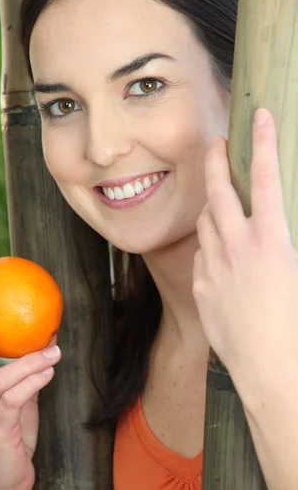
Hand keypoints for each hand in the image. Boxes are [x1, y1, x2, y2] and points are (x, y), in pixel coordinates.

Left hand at [192, 108, 297, 399]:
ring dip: (212, 204)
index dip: (262, 142)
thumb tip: (280, 228)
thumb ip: (289, 242)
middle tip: (215, 142)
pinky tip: (222, 254)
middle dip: (215, 160)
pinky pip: (202, 255)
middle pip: (217, 191)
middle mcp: (237, 247)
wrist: (272, 372)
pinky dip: (211, 246)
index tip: (259, 116)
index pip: (264, 177)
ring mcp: (214, 267)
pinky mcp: (201, 287)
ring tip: (220, 197)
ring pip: (205, 221)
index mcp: (271, 240)